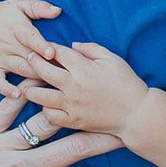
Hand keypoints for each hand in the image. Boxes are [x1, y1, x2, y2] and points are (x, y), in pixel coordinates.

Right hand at [0, 0, 61, 96]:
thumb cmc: (2, 15)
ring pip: (19, 69)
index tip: (52, 53)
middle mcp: (7, 43)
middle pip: (29, 57)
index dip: (41, 45)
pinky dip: (5, 89)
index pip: (29, 36)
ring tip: (52, 83)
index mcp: (15, 27)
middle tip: (64, 74)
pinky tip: (18, 95)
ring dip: (35, 77)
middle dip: (46, 65)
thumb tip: (58, 10)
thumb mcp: (18, 5)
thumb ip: (38, 7)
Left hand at [23, 42, 149, 134]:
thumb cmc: (127, 83)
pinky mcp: (73, 121)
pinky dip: (45, 109)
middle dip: (32, 61)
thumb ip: (91, 48)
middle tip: (29, 59)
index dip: (46, 46)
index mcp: (84, 68)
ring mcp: (72, 105)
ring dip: (32, 88)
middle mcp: (74, 86)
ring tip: (32, 85)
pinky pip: (49, 116)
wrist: (136, 113)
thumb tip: (72, 45)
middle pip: (42, 70)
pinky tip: (47, 104)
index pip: (57, 52)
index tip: (42, 46)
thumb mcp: (113, 59)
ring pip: (39, 96)